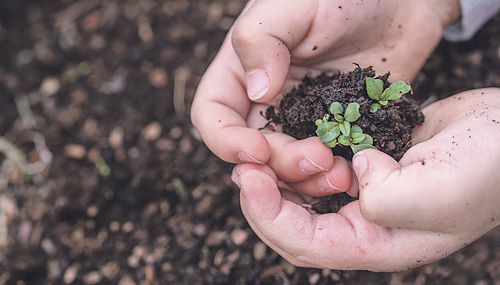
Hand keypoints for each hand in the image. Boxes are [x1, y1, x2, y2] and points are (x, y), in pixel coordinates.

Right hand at [191, 0, 459, 196]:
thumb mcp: (292, 4)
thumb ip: (261, 41)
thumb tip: (257, 92)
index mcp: (243, 71)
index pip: (213, 116)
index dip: (226, 141)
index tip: (256, 151)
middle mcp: (269, 101)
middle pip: (255, 152)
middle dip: (279, 164)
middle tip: (316, 158)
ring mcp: (305, 119)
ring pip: (290, 167)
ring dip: (308, 179)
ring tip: (340, 173)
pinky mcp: (339, 129)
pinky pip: (330, 163)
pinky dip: (337, 175)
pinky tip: (356, 172)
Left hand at [232, 88, 499, 270]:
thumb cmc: (487, 169)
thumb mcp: (439, 192)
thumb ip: (386, 199)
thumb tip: (355, 175)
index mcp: (378, 244)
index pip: (305, 244)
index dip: (268, 215)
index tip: (248, 178)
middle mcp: (365, 226)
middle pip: (294, 225)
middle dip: (263, 199)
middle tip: (243, 165)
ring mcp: (364, 196)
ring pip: (303, 197)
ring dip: (280, 178)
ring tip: (261, 153)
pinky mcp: (366, 166)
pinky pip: (320, 169)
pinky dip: (301, 159)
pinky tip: (291, 142)